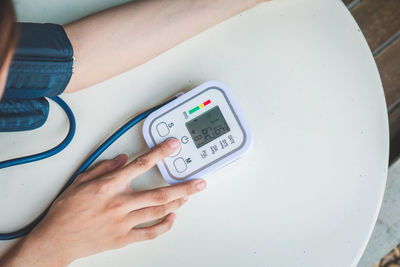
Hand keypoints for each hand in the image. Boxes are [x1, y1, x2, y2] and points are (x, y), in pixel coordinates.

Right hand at [1, 138, 205, 266]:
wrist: (56, 239)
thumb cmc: (66, 211)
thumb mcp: (80, 181)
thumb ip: (104, 168)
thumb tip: (123, 159)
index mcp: (109, 187)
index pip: (140, 166)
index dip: (159, 154)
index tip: (172, 146)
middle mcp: (120, 204)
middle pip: (159, 193)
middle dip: (183, 186)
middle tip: (199, 181)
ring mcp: (124, 222)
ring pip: (158, 211)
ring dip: (177, 203)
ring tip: (189, 196)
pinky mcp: (124, 238)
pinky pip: (149, 233)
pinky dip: (164, 226)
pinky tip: (172, 218)